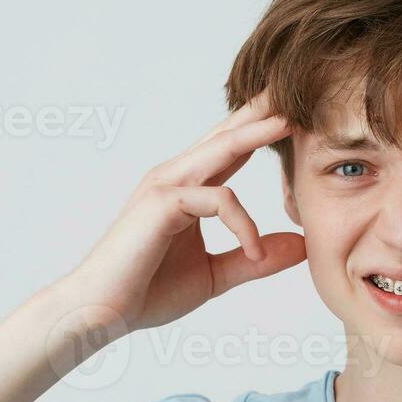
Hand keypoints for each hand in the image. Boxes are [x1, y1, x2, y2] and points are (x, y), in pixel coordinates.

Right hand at [57, 90, 305, 332]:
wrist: (101, 313)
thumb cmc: (148, 291)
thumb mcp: (215, 274)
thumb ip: (254, 259)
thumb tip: (300, 246)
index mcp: (187, 188)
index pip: (230, 149)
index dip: (261, 129)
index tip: (295, 116)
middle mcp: (175, 177)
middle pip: (227, 133)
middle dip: (262, 109)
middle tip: (297, 88)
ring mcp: (166, 185)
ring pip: (222, 148)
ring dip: (258, 132)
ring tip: (293, 122)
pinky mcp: (162, 203)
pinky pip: (219, 199)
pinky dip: (244, 224)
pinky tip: (256, 252)